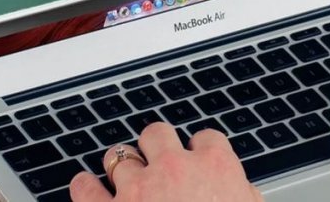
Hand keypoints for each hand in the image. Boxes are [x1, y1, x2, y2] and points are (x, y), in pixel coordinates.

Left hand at [69, 122, 262, 201]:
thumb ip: (245, 197)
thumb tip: (243, 191)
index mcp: (214, 167)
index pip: (207, 138)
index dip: (201, 147)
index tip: (197, 155)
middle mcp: (174, 168)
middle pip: (158, 134)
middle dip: (156, 144)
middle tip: (156, 158)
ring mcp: (138, 187)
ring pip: (119, 156)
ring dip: (120, 165)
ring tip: (121, 174)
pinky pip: (86, 188)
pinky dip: (84, 186)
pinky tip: (85, 186)